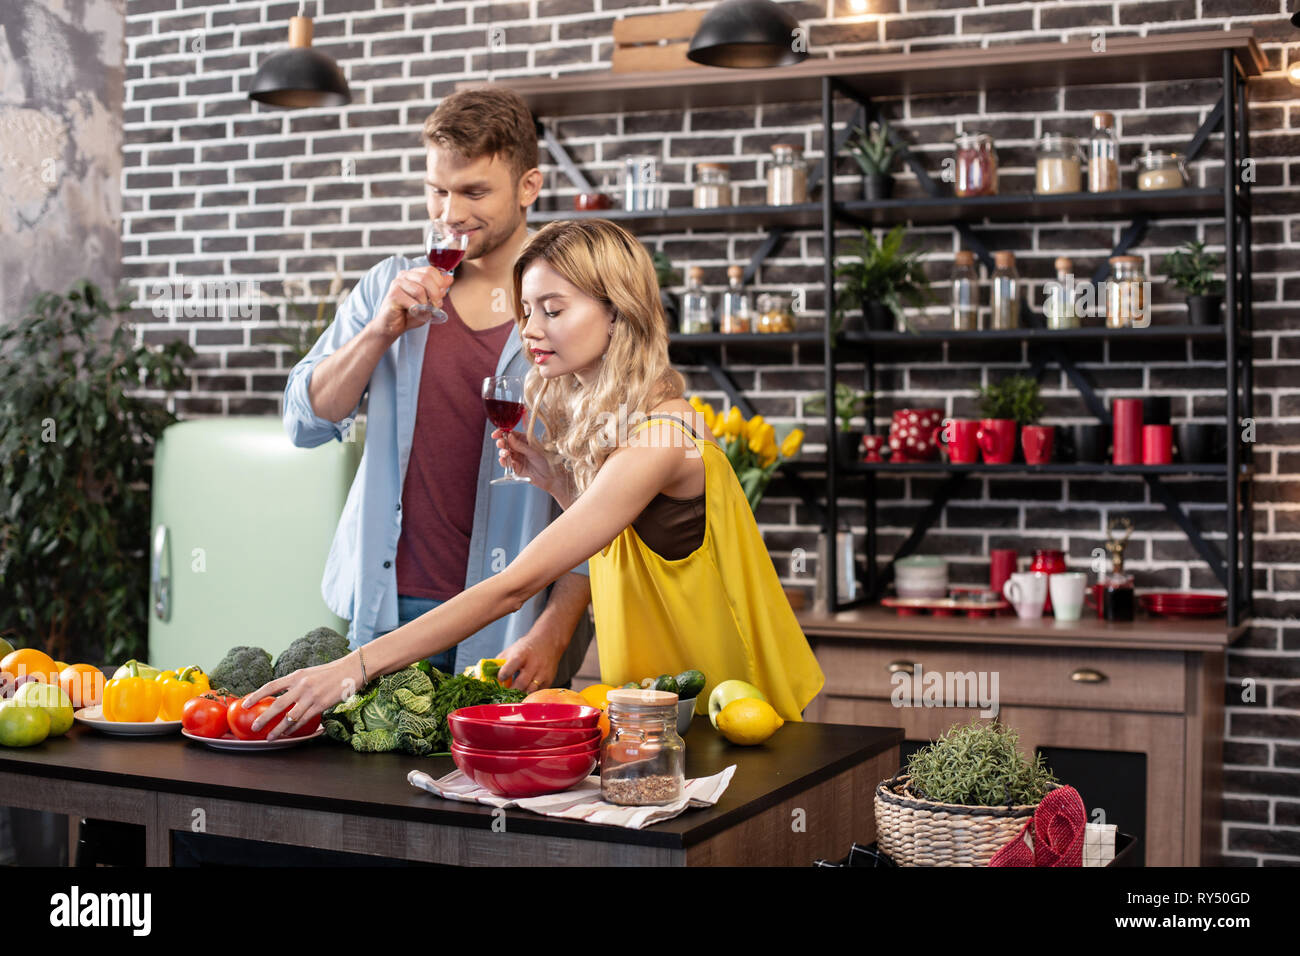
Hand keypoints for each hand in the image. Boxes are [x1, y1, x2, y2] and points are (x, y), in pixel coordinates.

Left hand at [239, 655, 361, 741]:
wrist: (352, 669)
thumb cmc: (331, 672)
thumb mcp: (309, 673)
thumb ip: (296, 683)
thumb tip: (284, 694)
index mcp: (296, 675)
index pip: (270, 686)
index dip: (256, 696)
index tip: (245, 704)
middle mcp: (301, 685)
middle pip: (276, 704)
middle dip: (263, 718)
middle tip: (254, 728)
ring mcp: (311, 696)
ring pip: (289, 717)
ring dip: (277, 729)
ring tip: (269, 737)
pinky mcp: (321, 705)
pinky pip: (303, 720)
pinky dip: (294, 728)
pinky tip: (288, 733)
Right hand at [371, 267, 453, 339]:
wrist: (392, 326)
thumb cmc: (409, 314)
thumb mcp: (428, 301)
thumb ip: (438, 290)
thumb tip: (450, 278)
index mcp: (412, 274)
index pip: (431, 270)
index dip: (440, 283)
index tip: (440, 296)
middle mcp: (403, 276)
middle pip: (426, 278)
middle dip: (435, 294)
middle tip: (436, 305)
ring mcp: (397, 284)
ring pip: (420, 290)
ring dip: (426, 304)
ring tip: (424, 311)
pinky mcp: (393, 296)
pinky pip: (412, 302)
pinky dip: (418, 311)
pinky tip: (415, 314)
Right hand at [492, 427, 562, 494]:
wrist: (550, 477)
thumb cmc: (546, 461)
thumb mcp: (533, 451)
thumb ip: (520, 445)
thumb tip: (509, 436)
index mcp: (525, 440)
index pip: (511, 434)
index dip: (502, 433)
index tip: (496, 434)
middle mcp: (519, 448)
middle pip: (506, 443)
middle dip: (501, 442)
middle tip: (501, 444)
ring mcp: (517, 457)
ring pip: (504, 452)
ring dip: (502, 452)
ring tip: (505, 453)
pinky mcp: (515, 467)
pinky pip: (506, 463)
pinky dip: (504, 461)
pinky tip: (504, 460)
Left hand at [497, 623, 567, 693]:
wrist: (548, 642)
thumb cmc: (525, 648)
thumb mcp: (511, 651)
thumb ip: (499, 663)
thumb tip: (486, 677)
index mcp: (522, 655)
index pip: (512, 665)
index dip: (504, 674)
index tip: (500, 678)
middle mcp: (534, 664)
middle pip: (522, 683)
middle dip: (511, 691)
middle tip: (503, 695)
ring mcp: (542, 673)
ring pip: (531, 690)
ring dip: (520, 695)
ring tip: (513, 697)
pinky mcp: (549, 680)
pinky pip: (538, 692)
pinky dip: (530, 695)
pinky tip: (524, 694)